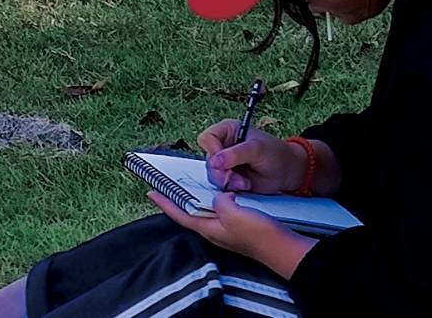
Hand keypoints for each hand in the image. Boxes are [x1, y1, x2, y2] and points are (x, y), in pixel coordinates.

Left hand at [149, 187, 311, 276]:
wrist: (279, 246)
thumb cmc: (258, 234)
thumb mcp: (236, 215)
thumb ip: (221, 202)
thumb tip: (217, 195)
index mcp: (210, 228)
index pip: (182, 215)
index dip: (166, 203)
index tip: (153, 193)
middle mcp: (214, 230)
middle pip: (190, 213)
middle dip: (178, 200)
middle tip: (169, 186)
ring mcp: (225, 228)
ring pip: (205, 210)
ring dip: (196, 198)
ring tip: (190, 185)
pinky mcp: (237, 225)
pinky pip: (219, 209)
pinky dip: (214, 199)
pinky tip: (221, 192)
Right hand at [196, 122, 304, 196]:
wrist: (285, 172)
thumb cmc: (275, 153)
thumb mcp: (258, 149)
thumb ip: (236, 154)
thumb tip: (214, 161)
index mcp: (229, 131)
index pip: (207, 138)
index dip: (213, 151)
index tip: (225, 160)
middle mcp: (223, 146)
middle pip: (208, 161)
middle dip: (223, 173)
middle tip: (238, 177)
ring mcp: (223, 164)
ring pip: (211, 176)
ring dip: (228, 182)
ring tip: (245, 182)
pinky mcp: (226, 178)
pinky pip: (217, 187)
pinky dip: (229, 189)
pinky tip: (243, 186)